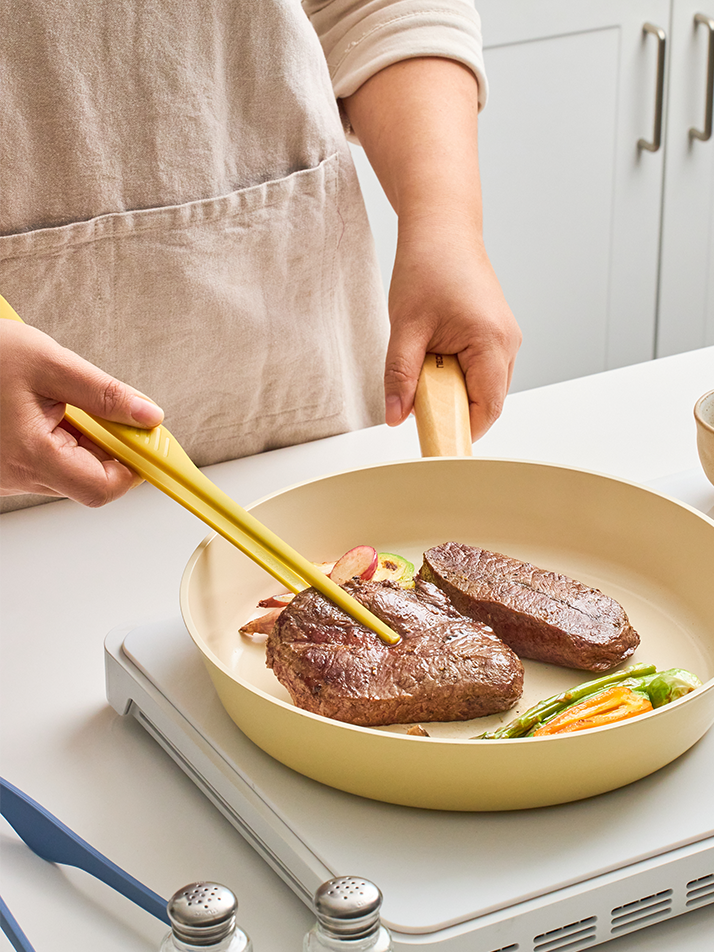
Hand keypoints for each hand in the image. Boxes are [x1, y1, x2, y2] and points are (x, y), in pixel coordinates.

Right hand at [0, 320, 163, 505]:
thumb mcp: (47, 362)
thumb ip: (103, 393)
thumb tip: (148, 415)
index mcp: (32, 456)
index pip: (103, 488)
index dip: (133, 466)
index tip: (146, 439)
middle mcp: (17, 477)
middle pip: (89, 479)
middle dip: (107, 444)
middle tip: (103, 406)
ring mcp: (7, 476)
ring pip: (68, 469)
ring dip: (81, 438)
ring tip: (60, 400)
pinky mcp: (2, 468)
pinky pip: (45, 461)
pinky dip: (58, 437)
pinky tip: (42, 409)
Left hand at [341, 57, 520, 440]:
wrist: (442, 226)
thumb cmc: (428, 265)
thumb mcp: (405, 328)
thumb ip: (399, 377)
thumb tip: (395, 417)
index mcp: (491, 342)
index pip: (486, 409)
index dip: (462, 431)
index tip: (436, 443)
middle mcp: (509, 342)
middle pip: (488, 402)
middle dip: (454, 409)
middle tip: (419, 400)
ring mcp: (507, 337)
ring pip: (486, 387)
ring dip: (455, 390)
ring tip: (425, 366)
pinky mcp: (498, 333)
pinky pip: (484, 369)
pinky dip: (460, 374)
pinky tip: (436, 356)